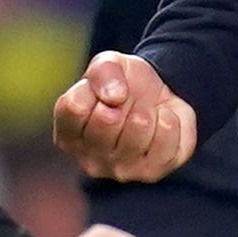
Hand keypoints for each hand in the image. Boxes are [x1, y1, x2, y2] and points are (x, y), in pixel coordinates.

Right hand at [53, 53, 198, 182]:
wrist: (157, 100)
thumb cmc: (122, 85)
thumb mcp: (108, 64)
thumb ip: (103, 72)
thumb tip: (114, 96)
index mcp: (68, 134)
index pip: (75, 107)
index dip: (95, 88)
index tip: (105, 89)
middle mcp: (89, 160)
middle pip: (108, 119)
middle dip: (124, 98)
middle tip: (127, 102)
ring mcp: (121, 170)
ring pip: (140, 126)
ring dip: (147, 108)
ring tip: (143, 112)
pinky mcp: (153, 172)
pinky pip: (168, 135)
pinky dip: (169, 118)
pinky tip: (160, 121)